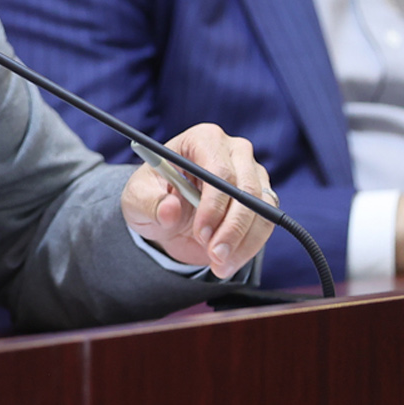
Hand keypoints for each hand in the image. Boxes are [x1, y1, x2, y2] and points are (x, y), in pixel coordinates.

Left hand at [121, 124, 273, 278]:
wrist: (169, 214)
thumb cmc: (153, 196)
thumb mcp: (137, 200)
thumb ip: (149, 203)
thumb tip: (170, 210)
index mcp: (202, 139)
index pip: (219, 170)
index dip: (213, 205)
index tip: (202, 234)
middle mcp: (233, 150)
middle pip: (246, 189)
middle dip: (231, 228)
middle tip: (214, 255)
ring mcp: (252, 173)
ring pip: (262, 209)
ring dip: (242, 242)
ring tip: (218, 264)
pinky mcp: (263, 197)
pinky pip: (266, 224)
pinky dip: (249, 247)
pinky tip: (227, 262)